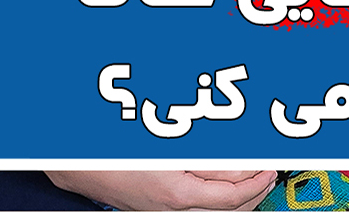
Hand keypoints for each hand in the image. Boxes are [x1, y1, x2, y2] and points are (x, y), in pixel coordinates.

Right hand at [45, 168, 277, 210]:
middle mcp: (173, 207)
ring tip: (256, 181)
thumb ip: (205, 149)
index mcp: (177, 192)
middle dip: (254, 192)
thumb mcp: (166, 142)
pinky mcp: (158, 207)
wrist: (77, 161)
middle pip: (227, 208)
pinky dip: (219, 199)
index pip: (232, 193)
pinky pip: (199, 207)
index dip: (257, 180)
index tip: (271, 165)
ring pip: (214, 211)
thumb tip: (241, 152)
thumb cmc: (116, 145)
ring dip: (240, 198)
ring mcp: (164, 210)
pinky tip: (225, 185)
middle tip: (271, 173)